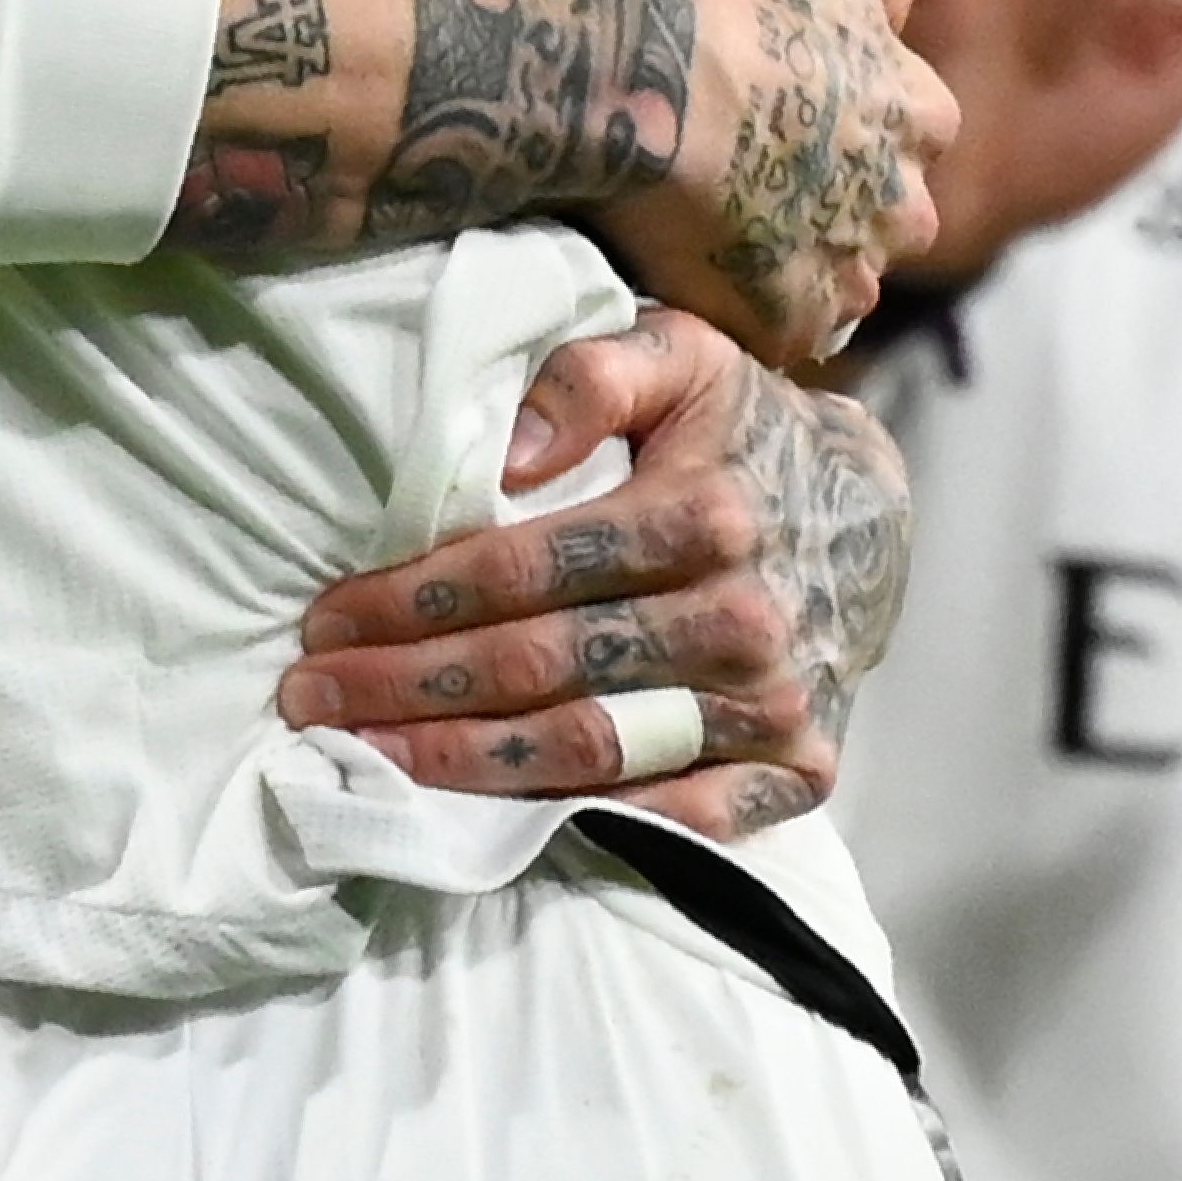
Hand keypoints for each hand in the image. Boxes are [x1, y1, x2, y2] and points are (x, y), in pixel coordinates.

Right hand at [165, 0, 937, 334]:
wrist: (641, 75)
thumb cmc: (724, 1)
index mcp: (921, 113)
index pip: (910, 135)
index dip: (852, 130)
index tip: (798, 124)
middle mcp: (903, 202)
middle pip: (885, 221)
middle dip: (841, 212)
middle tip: (762, 190)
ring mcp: (845, 271)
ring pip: (838, 285)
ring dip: (797, 269)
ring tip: (725, 242)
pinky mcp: (784, 324)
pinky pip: (779, 335)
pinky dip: (747, 313)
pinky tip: (700, 278)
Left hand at [277, 306, 914, 836]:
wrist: (869, 516)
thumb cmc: (737, 432)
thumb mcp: (676, 358)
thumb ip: (589, 377)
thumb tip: (507, 452)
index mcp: (703, 512)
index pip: (525, 570)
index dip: (413, 601)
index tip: (325, 619)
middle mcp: (741, 616)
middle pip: (539, 669)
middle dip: (407, 689)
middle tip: (312, 700)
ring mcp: (774, 704)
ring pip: (590, 752)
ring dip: (462, 764)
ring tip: (366, 757)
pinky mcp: (799, 770)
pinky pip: (677, 818)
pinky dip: (580, 822)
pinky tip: (485, 818)